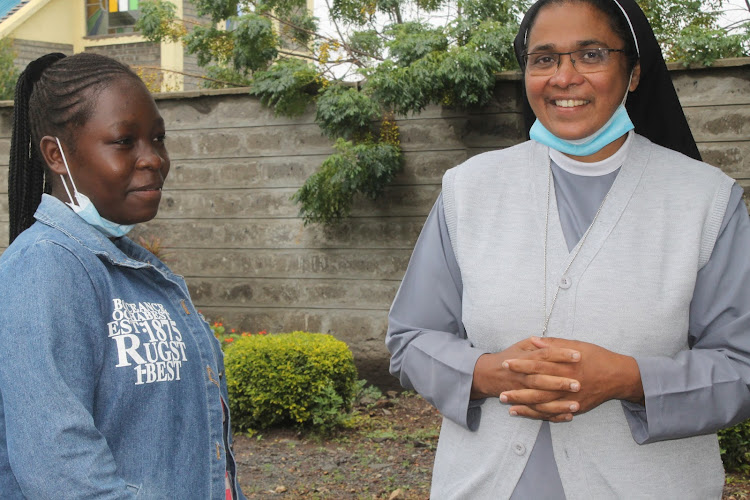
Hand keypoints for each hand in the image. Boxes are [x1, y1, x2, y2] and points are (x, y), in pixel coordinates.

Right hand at [471, 337, 581, 420]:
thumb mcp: (521, 346)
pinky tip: (568, 416)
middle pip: (542, 379)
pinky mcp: (524, 403)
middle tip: (578, 384)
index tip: (578, 355)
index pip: (545, 355)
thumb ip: (537, 343)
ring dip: (558, 404)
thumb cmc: (509, 357)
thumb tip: (550, 339)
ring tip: (576, 405)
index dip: (561, 355)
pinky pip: (538, 412)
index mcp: (525, 358)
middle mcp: (523, 376)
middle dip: (559, 382)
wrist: (488, 374)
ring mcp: (522, 391)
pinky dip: (553, 415)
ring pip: (540, 399)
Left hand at [500, 337, 643, 420]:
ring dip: (525, 406)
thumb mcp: (577, 345)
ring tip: (508, 406)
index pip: (539, 364)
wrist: (620, 377)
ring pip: (544, 404)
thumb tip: (533, 340)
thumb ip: (554, 344)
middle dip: (518, 390)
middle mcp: (568, 383)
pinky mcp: (576, 408)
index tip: (506, 363)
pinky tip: (526, 414)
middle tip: (500, 392)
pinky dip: (539, 415)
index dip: (521, 364)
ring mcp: (572, 398)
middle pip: (538, 387)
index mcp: (566, 365)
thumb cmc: (598, 357)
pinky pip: (555, 414)